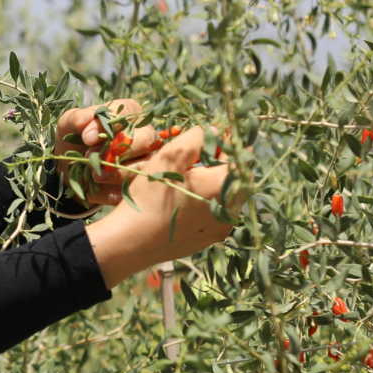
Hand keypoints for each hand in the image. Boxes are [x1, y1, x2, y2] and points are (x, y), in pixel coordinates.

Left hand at [53, 99, 160, 210]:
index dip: (110, 126)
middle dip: (117, 151)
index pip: (130, 111)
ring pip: (144, 167)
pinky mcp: (140, 185)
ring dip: (116, 173)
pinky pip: (133, 189)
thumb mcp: (68, 125)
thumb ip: (78, 120)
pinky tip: (95, 189)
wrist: (70, 169)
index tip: (87, 139)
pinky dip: (111, 191)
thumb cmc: (74, 138)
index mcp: (130, 112)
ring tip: (94, 175)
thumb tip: (89, 129)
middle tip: (91, 158)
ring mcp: (148, 161)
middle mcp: (146, 135)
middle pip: (146, 140)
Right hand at [84, 126, 241, 286]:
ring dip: (212, 186)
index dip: (224, 144)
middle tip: (192, 163)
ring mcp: (222, 227)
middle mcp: (232, 208)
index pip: (240, 156)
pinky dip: (205, 205)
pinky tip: (183, 206)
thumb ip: (196, 138)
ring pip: (226, 197)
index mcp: (225, 186)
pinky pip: (215, 215)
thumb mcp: (170, 157)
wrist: (132, 241)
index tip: (204, 142)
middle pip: (235, 178)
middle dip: (219, 166)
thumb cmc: (150, 196)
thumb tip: (212, 132)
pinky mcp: (209, 240)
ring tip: (185, 185)